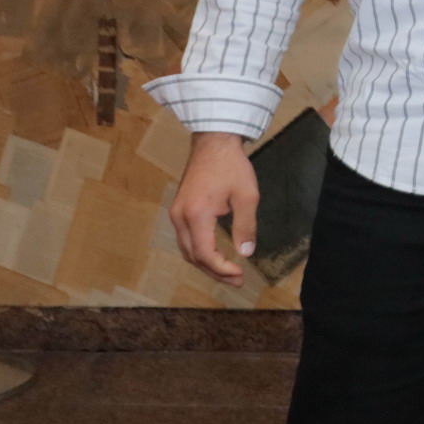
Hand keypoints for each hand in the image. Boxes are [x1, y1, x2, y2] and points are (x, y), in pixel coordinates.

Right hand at [169, 133, 259, 286]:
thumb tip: (245, 254)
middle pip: (193, 256)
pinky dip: (199, 252)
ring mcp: (176, 213)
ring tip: (229, 273)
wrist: (213, 143)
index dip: (222, 268)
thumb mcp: (247, 196)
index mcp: (196, 215)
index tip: (241, 274)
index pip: (204, 254)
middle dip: (215, 272)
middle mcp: (180, 217)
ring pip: (187, 250)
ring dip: (206, 264)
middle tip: (237, 280)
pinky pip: (186, 239)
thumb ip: (246, 227)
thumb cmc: (232, 167)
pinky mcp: (179, 210)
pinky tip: (216, 256)